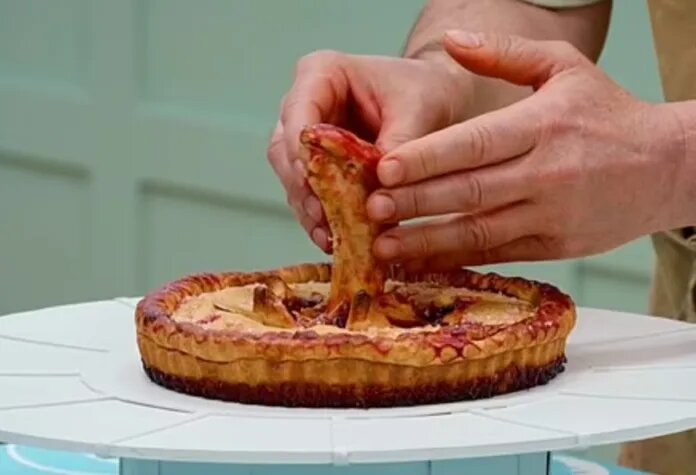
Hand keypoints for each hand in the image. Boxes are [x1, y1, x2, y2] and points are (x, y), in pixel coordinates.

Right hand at [267, 50, 471, 251]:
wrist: (436, 100)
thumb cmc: (425, 91)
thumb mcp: (419, 110)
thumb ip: (399, 143)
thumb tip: (381, 184)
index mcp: (320, 74)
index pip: (298, 112)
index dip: (302, 148)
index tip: (314, 179)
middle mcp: (304, 106)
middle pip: (286, 151)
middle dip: (305, 187)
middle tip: (324, 216)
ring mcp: (307, 141)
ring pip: (294, 180)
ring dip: (312, 211)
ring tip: (331, 238)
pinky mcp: (319, 170)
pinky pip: (311, 198)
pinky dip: (324, 220)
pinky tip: (337, 241)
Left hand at [368, 30, 686, 268]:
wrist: (667, 167)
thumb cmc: (608, 114)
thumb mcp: (566, 67)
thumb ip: (505, 53)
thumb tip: (453, 40)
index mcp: (543, 125)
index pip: (474, 143)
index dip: (426, 159)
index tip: (382, 168)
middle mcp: (546, 173)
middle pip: (468, 191)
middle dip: (414, 202)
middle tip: (367, 209)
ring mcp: (550, 216)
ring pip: (478, 232)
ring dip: (427, 241)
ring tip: (382, 245)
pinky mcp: (554, 247)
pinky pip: (496, 255)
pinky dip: (456, 260)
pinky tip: (422, 261)